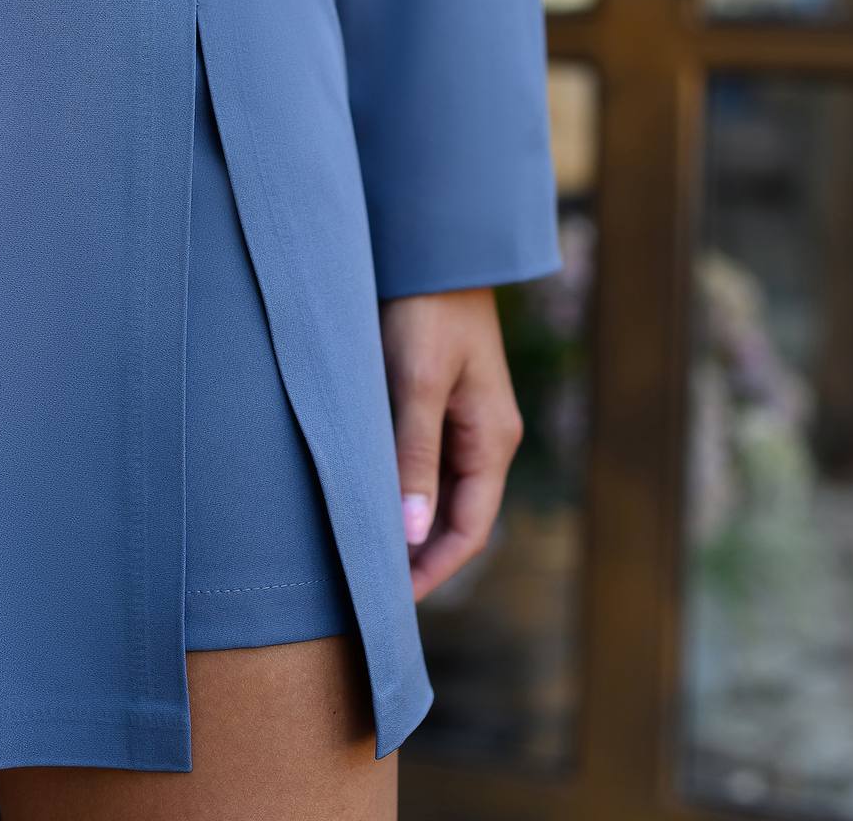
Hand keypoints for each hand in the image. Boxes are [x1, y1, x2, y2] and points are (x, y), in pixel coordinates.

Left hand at [379, 286, 523, 601]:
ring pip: (438, 491)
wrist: (433, 251)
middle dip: (418, 556)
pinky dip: (400, 488)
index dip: (432, 570)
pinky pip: (425, 462)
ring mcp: (465, 420)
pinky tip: (368, 497)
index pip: (469, 529)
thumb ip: (414, 456)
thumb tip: (411, 535)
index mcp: (491, 439)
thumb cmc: (428, 313)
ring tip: (361, 550)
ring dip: (407, 524)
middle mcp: (485, 437)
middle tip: (367, 587)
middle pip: (456, 517)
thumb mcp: (416, 384)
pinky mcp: (441, 402)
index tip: (389, 601)